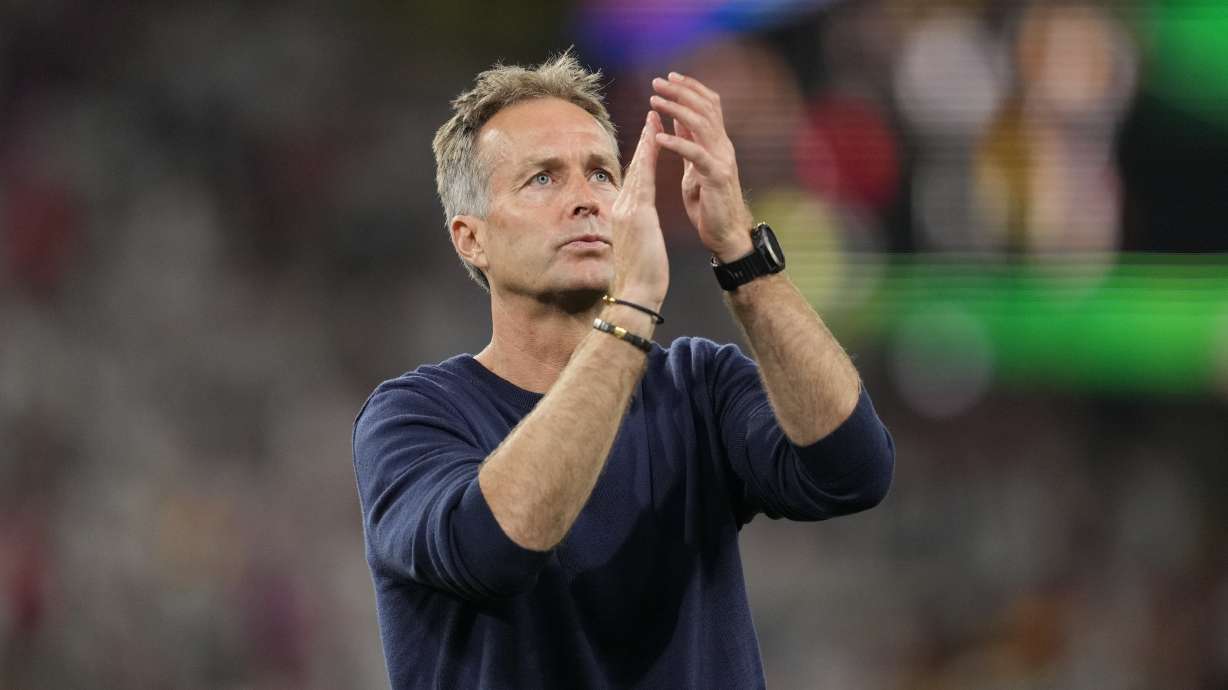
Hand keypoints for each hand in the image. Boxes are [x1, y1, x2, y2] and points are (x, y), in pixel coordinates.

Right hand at [609, 110, 668, 309]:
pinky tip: (655, 140)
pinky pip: (644, 178)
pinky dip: (649, 157)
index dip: (641, 156)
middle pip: (634, 167)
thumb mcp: (637, 247)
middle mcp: (620, 208)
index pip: (633, 180)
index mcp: (621, 216)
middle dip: (644, 140)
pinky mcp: (637, 214)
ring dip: (646, 140)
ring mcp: (626, 209)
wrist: (636, 293)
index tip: (649, 137)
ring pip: (638, 167)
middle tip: (651, 115)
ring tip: (654, 118)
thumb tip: (636, 229)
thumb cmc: (640, 277)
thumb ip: (636, 232)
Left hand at [650, 72, 754, 262]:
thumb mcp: (694, 167)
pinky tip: (659, 137)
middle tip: (657, 81)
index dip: (691, 87)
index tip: (670, 76)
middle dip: (681, 91)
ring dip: (676, 109)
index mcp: (718, 143)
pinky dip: (677, 143)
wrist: (726, 234)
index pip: (709, 104)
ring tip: (655, 100)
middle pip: (705, 107)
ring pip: (701, 124)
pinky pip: (696, 155)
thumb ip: (689, 142)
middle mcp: (723, 147)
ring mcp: (722, 161)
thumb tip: (676, 118)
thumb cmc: (709, 203)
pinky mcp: (716, 178)